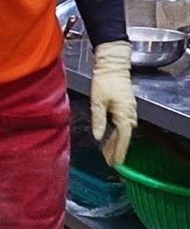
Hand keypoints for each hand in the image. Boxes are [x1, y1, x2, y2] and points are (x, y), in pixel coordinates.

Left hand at [90, 41, 137, 165]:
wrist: (112, 66)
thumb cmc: (104, 82)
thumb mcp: (97, 102)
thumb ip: (98, 120)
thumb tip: (98, 137)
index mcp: (124, 114)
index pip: (123, 137)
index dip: (119, 150)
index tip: (116, 162)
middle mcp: (130, 114)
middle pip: (124, 136)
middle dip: (117, 149)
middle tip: (109, 161)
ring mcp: (129, 110)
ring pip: (123, 131)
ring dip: (116, 142)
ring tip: (107, 153)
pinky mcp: (125, 106)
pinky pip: (122, 124)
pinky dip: (116, 132)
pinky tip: (108, 137)